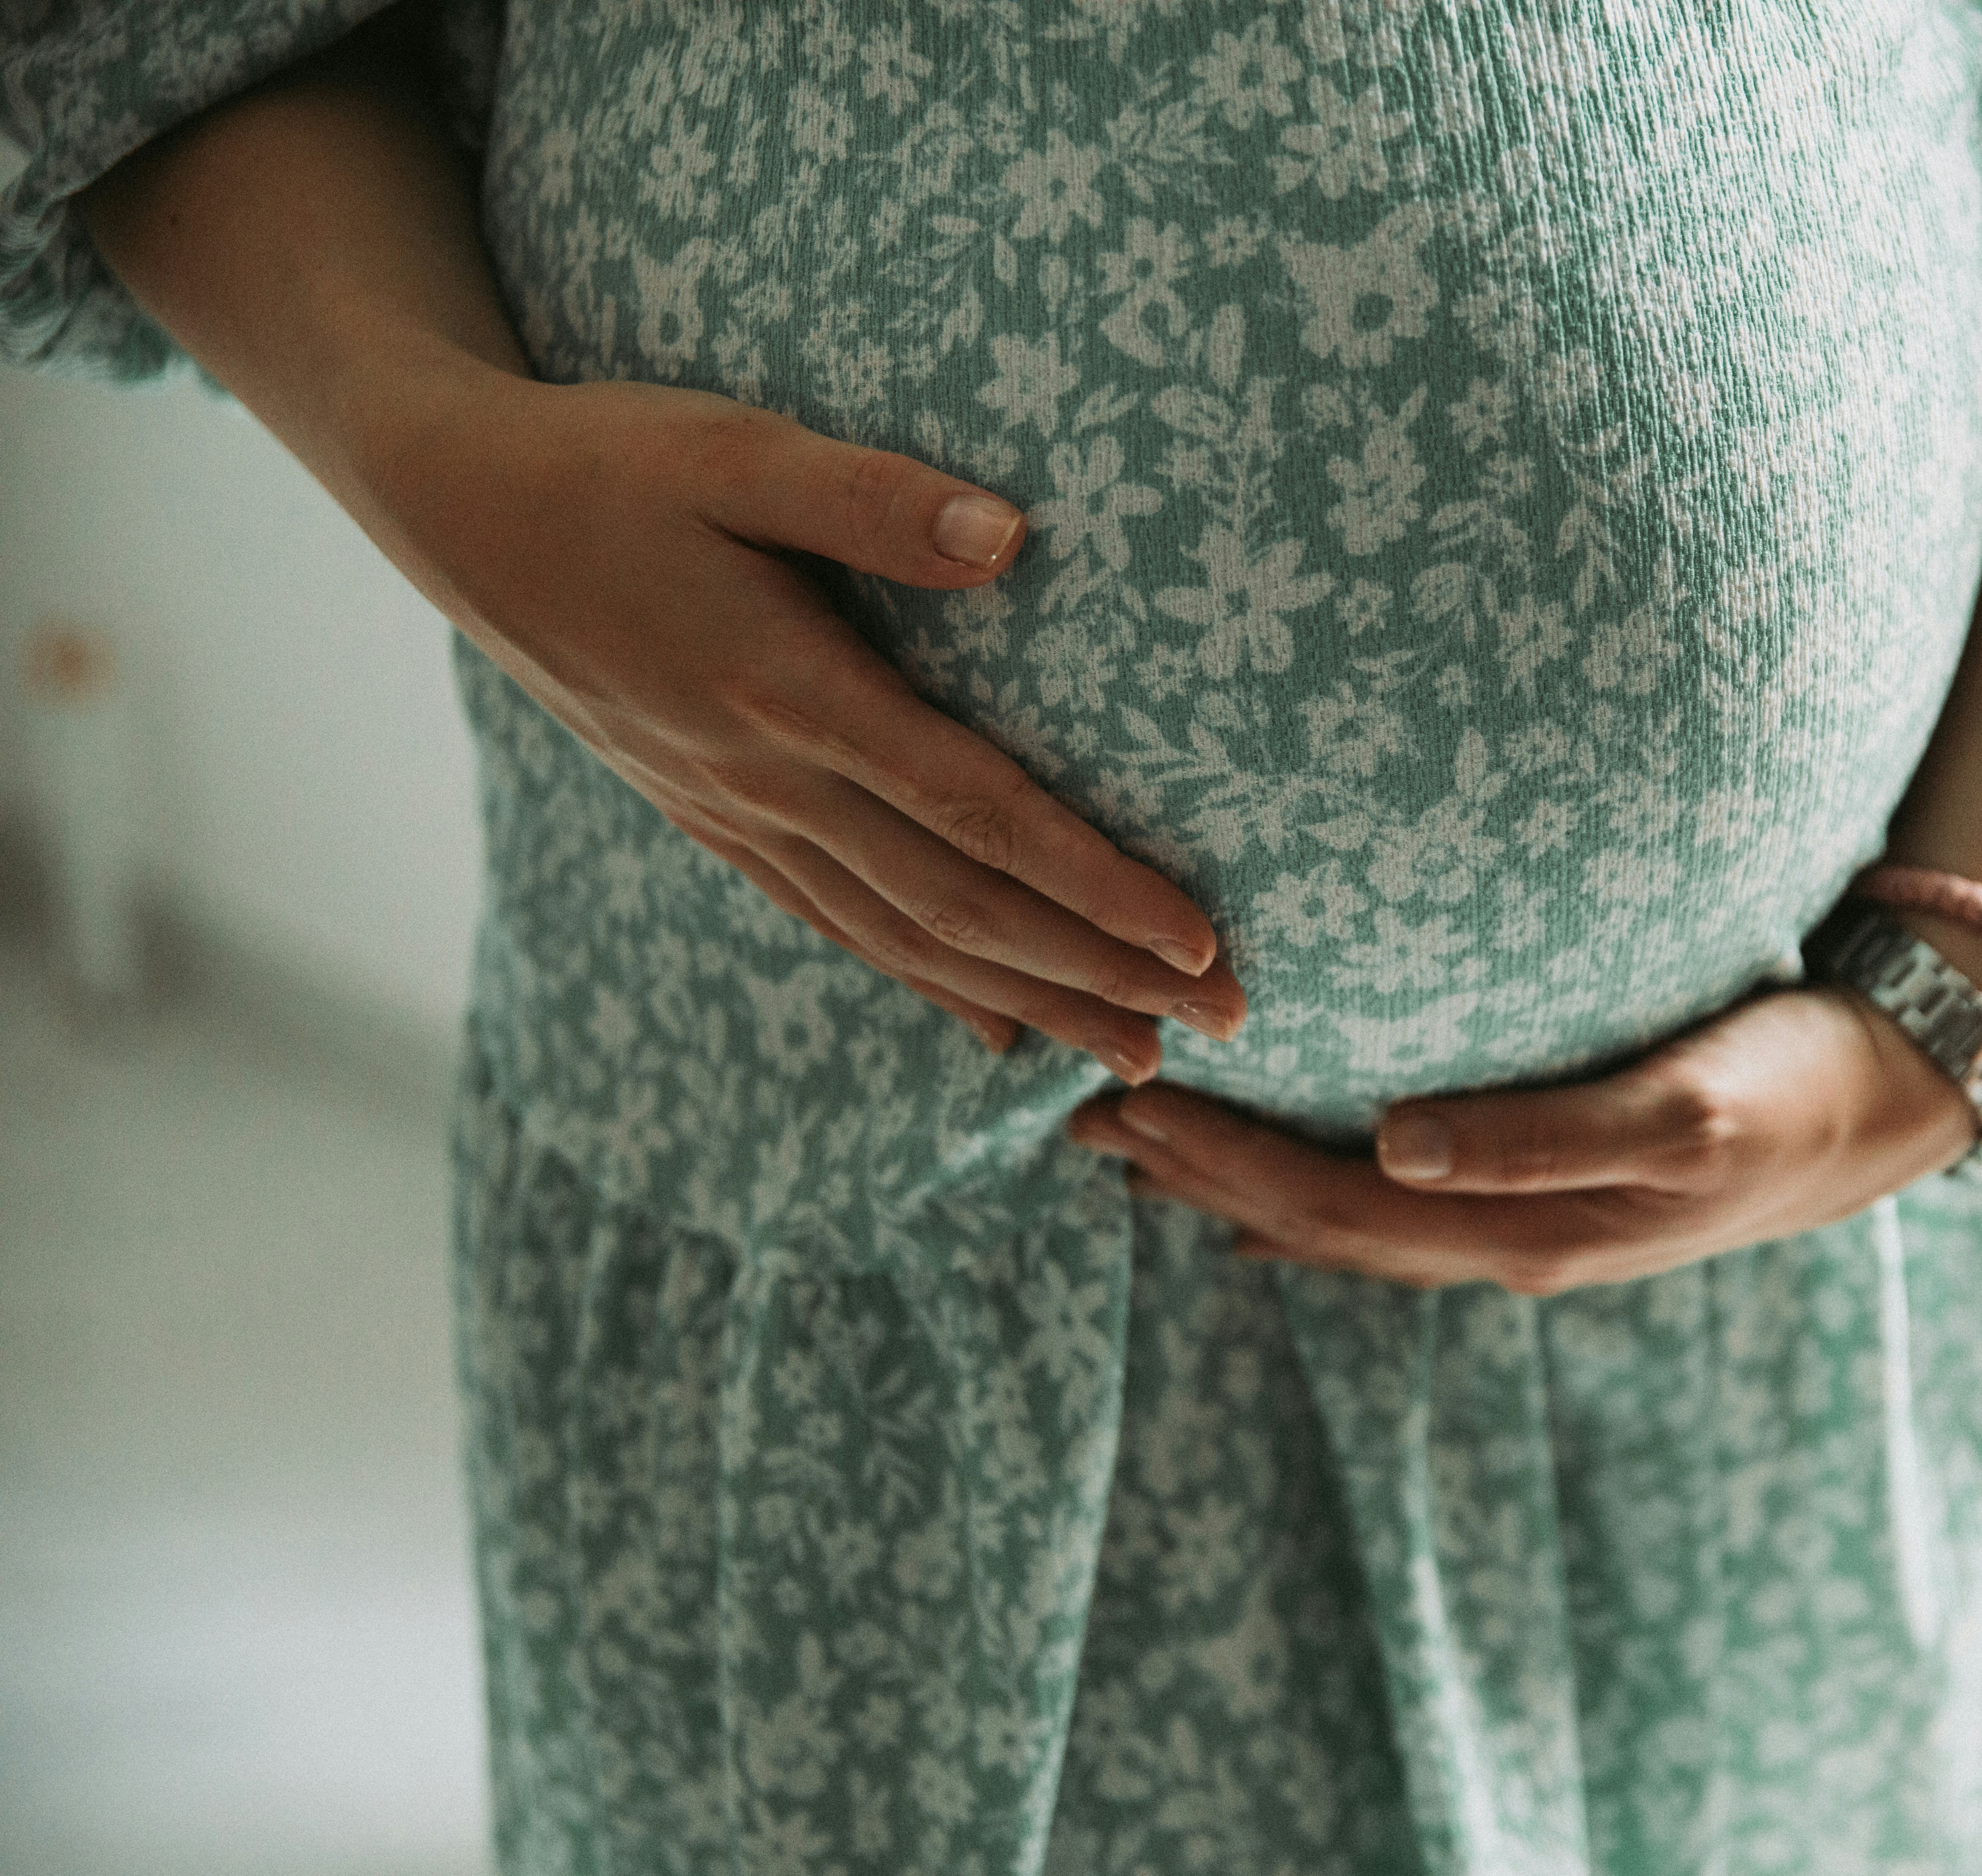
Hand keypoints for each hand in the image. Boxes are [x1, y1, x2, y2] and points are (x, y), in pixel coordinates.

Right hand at [357, 372, 1244, 1076]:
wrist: (459, 513)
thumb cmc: (608, 462)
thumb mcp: (734, 447)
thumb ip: (870, 498)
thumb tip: (1011, 538)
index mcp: (792, 694)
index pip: (980, 814)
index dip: (1094, 886)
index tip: (1196, 943)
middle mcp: (770, 781)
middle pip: (963, 906)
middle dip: (1098, 976)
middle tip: (1221, 1027)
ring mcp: (737, 813)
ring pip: (908, 938)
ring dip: (1029, 1003)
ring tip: (1135, 1059)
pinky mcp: (714, 817)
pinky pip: (838, 925)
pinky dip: (925, 983)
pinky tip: (992, 1027)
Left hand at [1066, 984, 1981, 1293]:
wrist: (1894, 1096)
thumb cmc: (1790, 1083)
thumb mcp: (1683, 1107)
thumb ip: (1542, 1134)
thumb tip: (1397, 1142)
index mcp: (1521, 1232)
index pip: (1323, 1208)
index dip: (1215, 1165)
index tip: (1116, 1104)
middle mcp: (1508, 1241)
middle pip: (1312, 1222)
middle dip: (1196, 1175)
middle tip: (1079, 1112)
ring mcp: (1529, 1222)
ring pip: (1346, 1217)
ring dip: (1240, 1183)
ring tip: (1143, 1139)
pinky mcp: (1553, 1183)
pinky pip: (1402, 1200)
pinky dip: (1320, 1191)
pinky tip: (1276, 1183)